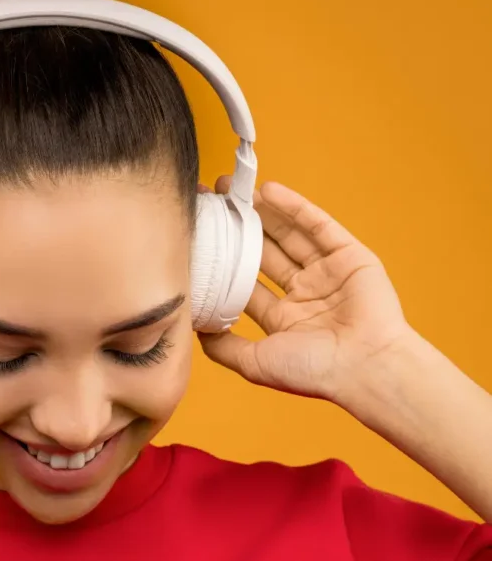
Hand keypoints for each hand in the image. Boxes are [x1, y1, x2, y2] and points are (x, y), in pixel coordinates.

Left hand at [198, 176, 412, 402]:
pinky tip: (268, 191)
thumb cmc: (312, 371)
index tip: (200, 240)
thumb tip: (195, 330)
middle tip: (212, 203)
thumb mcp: (255, 363)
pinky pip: (318, 226)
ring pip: (289, 235)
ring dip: (262, 211)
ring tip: (233, 189)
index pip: (247, 282)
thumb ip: (224, 348)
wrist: (365, 366)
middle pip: (265, 252)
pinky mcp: (350, 257)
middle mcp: (304, 294)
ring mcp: (327, 274)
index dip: (224, 261)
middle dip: (240, 229)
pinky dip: (295, 207)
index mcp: (284, 319)